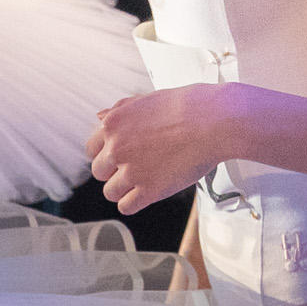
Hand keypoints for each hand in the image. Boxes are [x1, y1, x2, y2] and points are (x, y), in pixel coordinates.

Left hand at [88, 82, 251, 214]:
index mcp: (113, 123)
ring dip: (123, 189)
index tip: (120, 155)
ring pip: (110, 192)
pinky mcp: (149, 190)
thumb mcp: (147, 99)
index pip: (91, 148)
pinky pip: (126, 206)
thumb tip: (100, 116)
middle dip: (114, 171)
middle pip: (99, 171)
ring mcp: (131, 171)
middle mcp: (116, 148)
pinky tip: (146, 194)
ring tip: (143, 181)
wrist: (215, 121)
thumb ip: (121, 109)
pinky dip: (134, 203)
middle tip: (135, 167)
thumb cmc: (188, 106)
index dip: (106, 152)